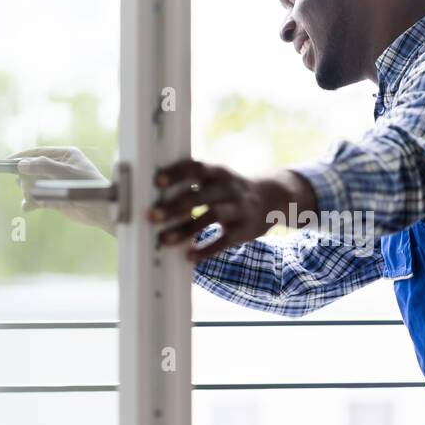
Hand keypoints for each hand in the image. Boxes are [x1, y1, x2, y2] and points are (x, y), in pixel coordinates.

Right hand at [8, 146, 116, 232]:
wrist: (101, 211)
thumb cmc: (88, 187)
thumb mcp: (65, 173)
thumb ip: (43, 166)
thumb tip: (22, 164)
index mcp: (65, 155)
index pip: (38, 152)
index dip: (20, 157)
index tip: (4, 162)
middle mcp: (59, 167)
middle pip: (32, 168)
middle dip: (24, 176)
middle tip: (21, 183)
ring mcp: (56, 183)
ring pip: (31, 184)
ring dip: (27, 190)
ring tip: (32, 196)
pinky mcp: (54, 199)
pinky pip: (36, 199)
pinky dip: (30, 203)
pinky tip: (28, 206)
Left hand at [149, 159, 315, 261]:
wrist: (273, 197)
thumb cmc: (231, 188)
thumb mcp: (217, 177)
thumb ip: (192, 182)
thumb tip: (153, 192)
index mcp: (219, 172)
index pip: (197, 168)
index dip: (177, 173)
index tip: (157, 181)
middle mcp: (230, 188)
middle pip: (201, 195)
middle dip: (175, 206)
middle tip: (152, 216)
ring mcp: (239, 209)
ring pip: (212, 217)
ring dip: (186, 229)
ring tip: (164, 240)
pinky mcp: (245, 230)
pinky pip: (225, 240)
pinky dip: (206, 250)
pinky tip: (189, 257)